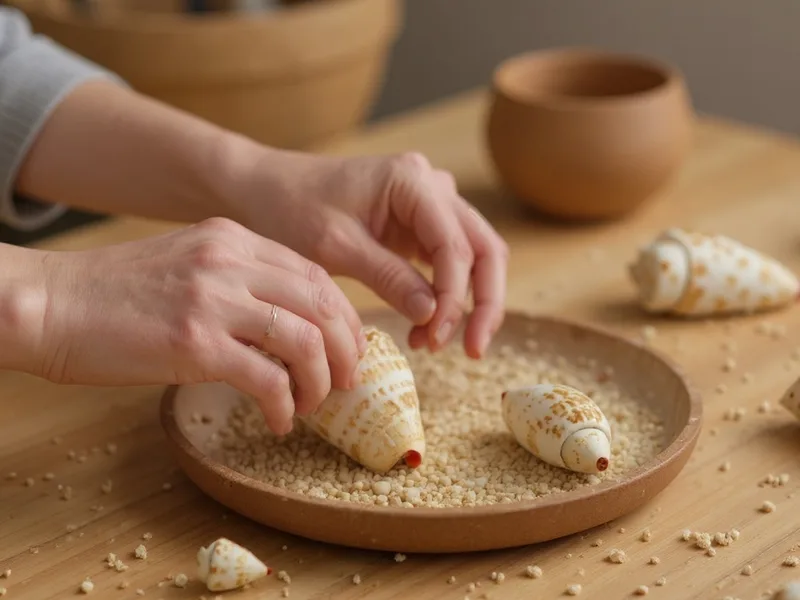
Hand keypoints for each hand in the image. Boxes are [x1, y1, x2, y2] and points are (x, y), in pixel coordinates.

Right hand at [30, 218, 364, 434]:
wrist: (52, 304)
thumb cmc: (116, 293)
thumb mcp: (188, 265)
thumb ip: (239, 281)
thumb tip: (287, 325)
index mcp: (233, 239)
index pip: (315, 275)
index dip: (342, 317)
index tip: (348, 348)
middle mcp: (231, 260)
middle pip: (322, 304)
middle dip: (345, 349)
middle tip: (345, 382)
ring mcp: (214, 299)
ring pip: (304, 341)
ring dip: (319, 381)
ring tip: (310, 405)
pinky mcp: (195, 342)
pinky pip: (268, 378)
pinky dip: (284, 405)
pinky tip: (278, 420)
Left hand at [238, 151, 509, 358]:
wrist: (264, 189)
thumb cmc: (291, 208)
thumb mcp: (335, 246)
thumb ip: (387, 277)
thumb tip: (433, 315)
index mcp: (412, 180)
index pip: (455, 244)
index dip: (453, 295)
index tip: (435, 335)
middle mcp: (432, 185)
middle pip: (484, 247)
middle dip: (483, 301)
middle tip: (473, 350)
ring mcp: (429, 204)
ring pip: (475, 255)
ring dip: (467, 302)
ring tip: (438, 344)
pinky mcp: (419, 225)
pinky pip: (449, 261)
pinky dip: (445, 296)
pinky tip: (425, 327)